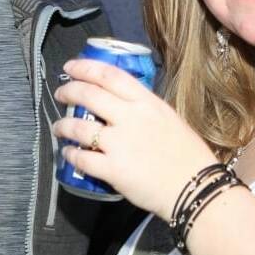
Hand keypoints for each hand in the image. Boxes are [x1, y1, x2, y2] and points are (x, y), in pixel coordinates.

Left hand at [53, 58, 218, 220]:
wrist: (196, 187)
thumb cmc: (187, 153)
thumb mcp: (167, 117)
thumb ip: (143, 108)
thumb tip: (120, 105)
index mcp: (147, 102)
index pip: (110, 75)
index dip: (85, 68)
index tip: (71, 68)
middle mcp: (130, 117)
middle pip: (90, 95)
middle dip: (69, 92)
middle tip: (61, 94)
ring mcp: (120, 143)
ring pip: (79, 127)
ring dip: (64, 125)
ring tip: (59, 126)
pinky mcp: (113, 169)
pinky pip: (83, 159)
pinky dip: (71, 154)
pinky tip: (68, 153)